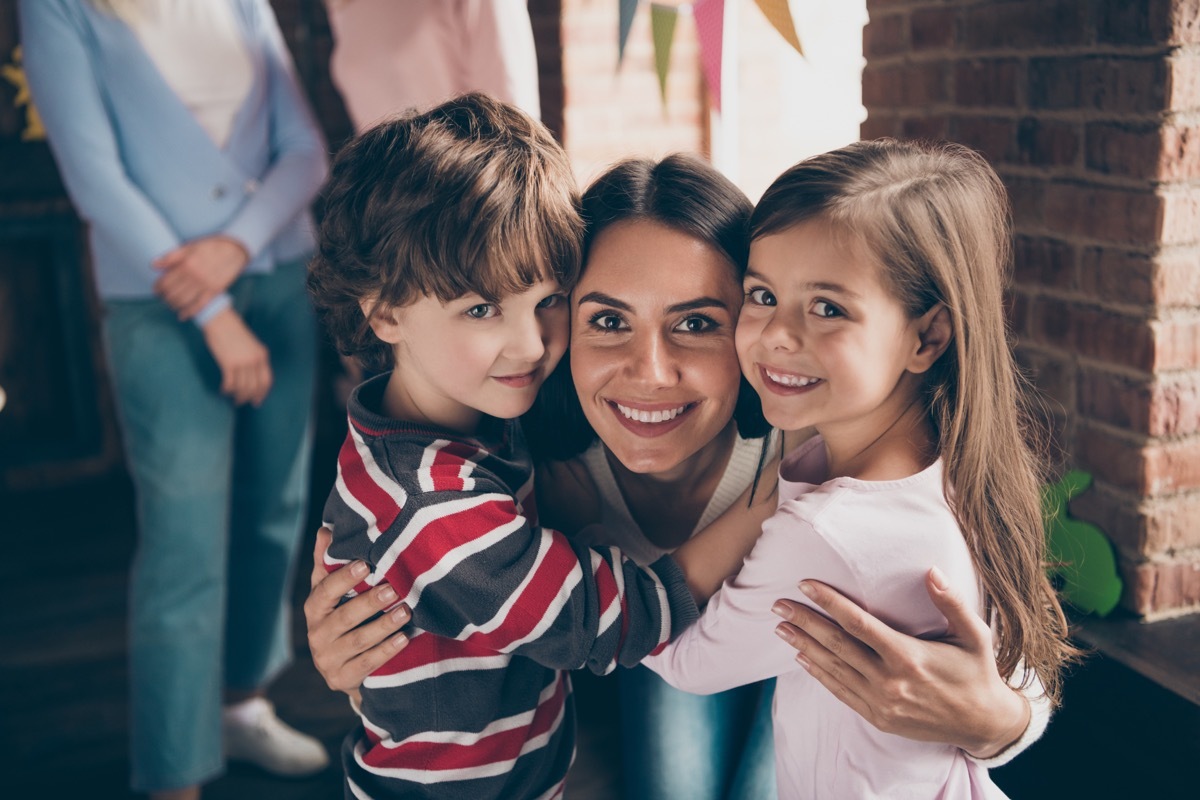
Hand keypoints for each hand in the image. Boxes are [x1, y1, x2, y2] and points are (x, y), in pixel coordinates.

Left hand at [153, 235, 248, 319]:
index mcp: (186, 264)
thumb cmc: (210, 247)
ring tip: (171, 304)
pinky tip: (182, 315)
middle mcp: (195, 276)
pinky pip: (199, 305)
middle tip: (162, 297)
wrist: (233, 251)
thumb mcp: (189, 247)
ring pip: (183, 301)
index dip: (158, 287)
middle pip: (173, 293)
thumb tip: (153, 265)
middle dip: (164, 297)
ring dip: (174, 305)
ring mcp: (205, 285)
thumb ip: (171, 256)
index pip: (166, 281)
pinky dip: (189, 312)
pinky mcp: (214, 291)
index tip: (156, 289)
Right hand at [201, 308, 272, 405]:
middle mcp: (254, 360)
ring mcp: (242, 362)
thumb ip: (254, 359)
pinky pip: (230, 383)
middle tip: (241, 403)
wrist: (221, 321)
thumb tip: (252, 378)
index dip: (262, 393)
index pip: (266, 380)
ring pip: (242, 387)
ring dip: (237, 396)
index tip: (257, 401)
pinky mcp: (228, 363)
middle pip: (254, 387)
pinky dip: (227, 389)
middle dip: (248, 398)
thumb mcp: (251, 345)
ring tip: (232, 398)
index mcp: (262, 355)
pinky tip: (224, 390)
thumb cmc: (234, 332)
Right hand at [304, 527, 410, 698]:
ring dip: (383, 626)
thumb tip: (326, 530)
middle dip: (370, 603)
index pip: (325, 591)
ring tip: (406, 612)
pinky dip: (386, 651)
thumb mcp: (334, 590)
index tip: (365, 564)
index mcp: (314, 608)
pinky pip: (366, 664)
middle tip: (394, 589)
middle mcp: (316, 634)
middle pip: (343, 617)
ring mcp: (327, 659)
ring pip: (357, 642)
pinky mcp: (341, 679)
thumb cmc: (343, 615)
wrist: (345, 666)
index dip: (343, 578)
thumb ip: (329, 563)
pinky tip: (404, 638)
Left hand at [771, 567, 1029, 757]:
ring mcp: (881, 703)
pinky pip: (841, 692)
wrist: (983, 723)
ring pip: (833, 669)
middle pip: (836, 645)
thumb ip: (951, 603)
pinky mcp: (878, 717)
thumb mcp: (975, 636)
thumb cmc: (977, 673)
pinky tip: (802, 659)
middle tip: (777, 605)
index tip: (805, 585)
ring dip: (804, 647)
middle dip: (804, 622)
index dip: (829, 602)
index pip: (858, 624)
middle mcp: (890, 682)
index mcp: (909, 657)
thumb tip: (931, 571)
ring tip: (781, 628)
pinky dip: (819, 674)